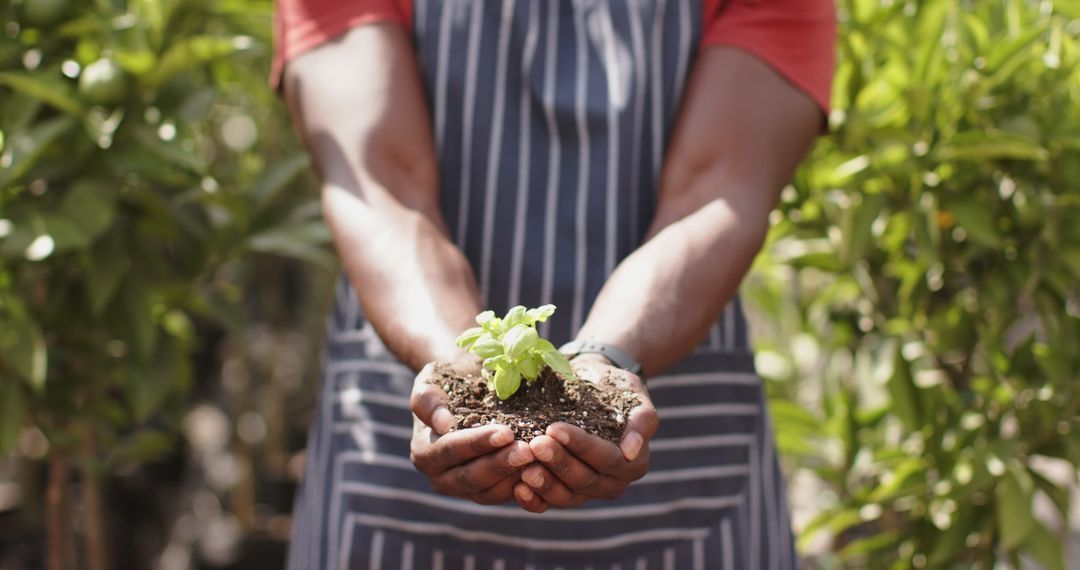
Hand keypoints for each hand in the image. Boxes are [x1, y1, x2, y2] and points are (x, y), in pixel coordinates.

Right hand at [410, 358, 534, 503]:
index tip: (506, 433)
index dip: (478, 443)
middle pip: (471, 477)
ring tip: (539, 459)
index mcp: (424, 451)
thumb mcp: (431, 380)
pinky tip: (541, 469)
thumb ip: (429, 400)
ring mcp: (463, 489)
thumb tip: (442, 423)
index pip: (451, 450)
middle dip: (501, 463)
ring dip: (514, 477)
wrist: (469, 387)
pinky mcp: (486, 493)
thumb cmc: (449, 379)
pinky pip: (503, 495)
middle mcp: (440, 477)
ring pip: (489, 492)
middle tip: (529, 450)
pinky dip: (522, 485)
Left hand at [513, 354, 658, 511]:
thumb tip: (630, 451)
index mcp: (633, 463)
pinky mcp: (566, 493)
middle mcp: (613, 483)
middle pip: (584, 479)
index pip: (606, 458)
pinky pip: (550, 504)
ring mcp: (589, 492)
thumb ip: (641, 422)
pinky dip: (534, 500)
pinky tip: (518, 489)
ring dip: (544, 484)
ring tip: (524, 469)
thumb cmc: (616, 388)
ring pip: (567, 496)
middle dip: (558, 462)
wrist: (593, 387)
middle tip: (535, 445)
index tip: (555, 429)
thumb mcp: (635, 395)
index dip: (580, 446)